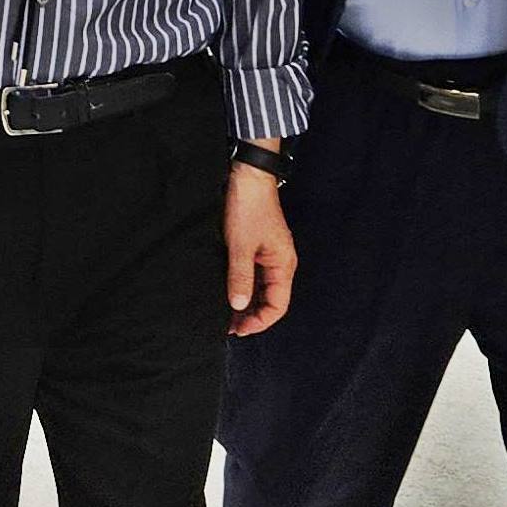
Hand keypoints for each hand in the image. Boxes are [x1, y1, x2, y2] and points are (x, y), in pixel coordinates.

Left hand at [225, 165, 296, 335]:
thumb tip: (238, 307)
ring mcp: (268, 256)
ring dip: (245, 303)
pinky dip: (242, 287)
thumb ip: (240, 278)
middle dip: (251, 316)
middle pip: (270, 300)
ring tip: (224, 314)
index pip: (278, 305)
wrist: (248, 176)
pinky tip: (225, 293)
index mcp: (283, 265)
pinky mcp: (257, 249)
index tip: (239, 329)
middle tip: (227, 326)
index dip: (260, 321)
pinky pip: (252, 276)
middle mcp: (279, 263)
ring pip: (260, 289)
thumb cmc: (249, 208)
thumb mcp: (241, 246)